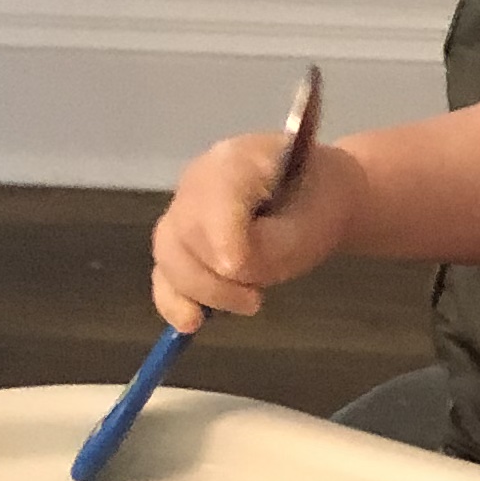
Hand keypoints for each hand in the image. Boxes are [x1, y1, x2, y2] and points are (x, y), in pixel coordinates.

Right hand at [149, 133, 362, 330]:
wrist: (313, 196)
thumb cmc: (316, 208)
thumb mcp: (310, 224)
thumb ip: (273, 246)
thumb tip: (229, 269)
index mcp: (240, 158)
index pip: (218, 191)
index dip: (220, 231)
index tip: (235, 268)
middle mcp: (199, 178)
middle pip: (185, 228)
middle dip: (214, 274)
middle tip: (257, 301)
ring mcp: (182, 207)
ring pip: (169, 254)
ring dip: (201, 290)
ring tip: (248, 303)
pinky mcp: (177, 239)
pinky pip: (163, 271)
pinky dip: (173, 300)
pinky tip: (191, 322)